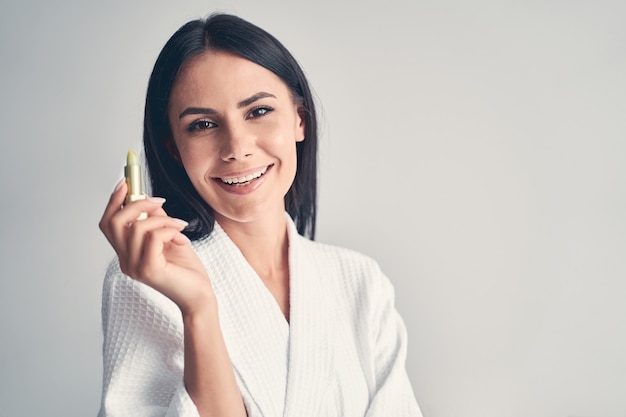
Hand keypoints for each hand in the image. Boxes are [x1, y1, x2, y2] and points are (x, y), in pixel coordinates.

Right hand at [99, 179, 215, 314]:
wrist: (199, 295)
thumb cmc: (186, 270)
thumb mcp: (169, 237)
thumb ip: (156, 220)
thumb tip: (148, 199)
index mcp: (126, 254)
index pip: (108, 224)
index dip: (114, 201)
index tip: (127, 183)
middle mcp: (125, 262)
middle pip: (114, 223)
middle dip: (137, 204)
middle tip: (160, 201)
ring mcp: (135, 267)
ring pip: (137, 227)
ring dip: (163, 219)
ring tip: (179, 225)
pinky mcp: (149, 270)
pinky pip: (154, 237)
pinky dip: (170, 230)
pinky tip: (182, 238)